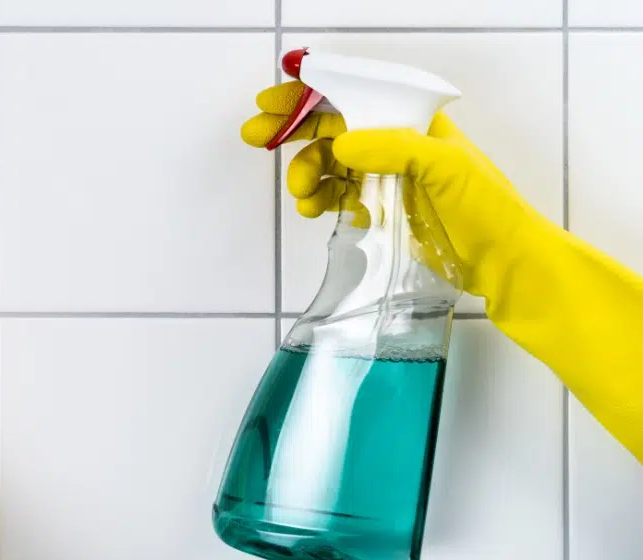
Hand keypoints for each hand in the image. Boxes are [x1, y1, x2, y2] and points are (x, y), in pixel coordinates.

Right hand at [242, 81, 544, 297]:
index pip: (356, 97)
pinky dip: (320, 201)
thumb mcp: (447, 167)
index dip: (312, 96)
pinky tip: (315, 211)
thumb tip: (342, 143)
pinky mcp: (382, 210)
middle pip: (333, 128)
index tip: (273, 103)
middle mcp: (397, 145)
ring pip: (329, 165)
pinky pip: (338, 197)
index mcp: (414, 123)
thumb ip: (394, 148)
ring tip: (301, 195)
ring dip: (306, 174)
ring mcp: (387, 178)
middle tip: (257, 138)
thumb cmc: (487, 209)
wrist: (502, 263)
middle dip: (293, 132)